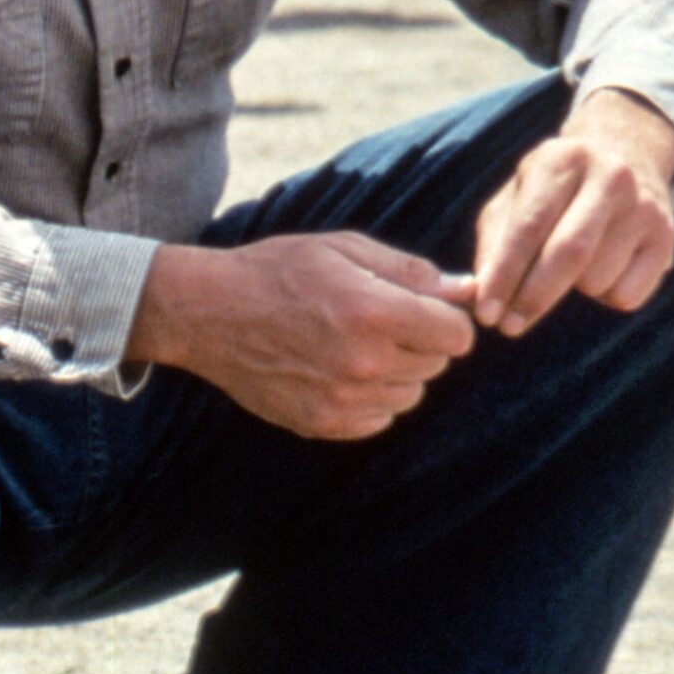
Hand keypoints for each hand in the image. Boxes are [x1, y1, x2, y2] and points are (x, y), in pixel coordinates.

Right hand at [129, 234, 477, 440]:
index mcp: (374, 313)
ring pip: (410, 394)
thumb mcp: (341, 248)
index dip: (444, 319)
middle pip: (436, 365)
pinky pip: (380, 419)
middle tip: (372, 320)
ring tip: (350, 344)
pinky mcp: (324, 425)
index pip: (458, 336)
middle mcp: (365, 363)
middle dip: (417, 341)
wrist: (207, 312)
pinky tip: (335, 370)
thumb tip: (466, 289)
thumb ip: (409, 270)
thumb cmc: (276, 271)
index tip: (419, 310)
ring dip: (394, 371)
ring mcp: (344, 401)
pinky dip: (369, 398)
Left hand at [472, 87, 673, 338]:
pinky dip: (606, 297)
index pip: (528, 227)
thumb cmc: (554, 190)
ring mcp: (644, 205)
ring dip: (574, 291)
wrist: (627, 155)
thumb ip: (495, 241)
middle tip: (508, 327)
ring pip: (598, 278)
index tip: (486, 313)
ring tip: (571, 267)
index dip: (504, 274)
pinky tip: (604, 269)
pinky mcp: (667, 236)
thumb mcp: (517, 198)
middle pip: (569, 253)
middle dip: (533, 297)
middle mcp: (608, 176)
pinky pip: (629, 294)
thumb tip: (481, 295)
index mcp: (559, 159)